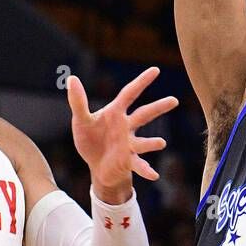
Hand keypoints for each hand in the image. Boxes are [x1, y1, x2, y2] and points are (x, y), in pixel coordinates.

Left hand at [66, 66, 177, 200]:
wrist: (96, 165)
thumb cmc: (91, 139)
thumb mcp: (81, 120)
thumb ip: (78, 102)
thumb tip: (72, 78)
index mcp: (116, 112)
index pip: (130, 94)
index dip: (141, 82)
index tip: (156, 70)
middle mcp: (126, 127)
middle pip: (144, 114)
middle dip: (158, 108)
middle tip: (174, 100)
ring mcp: (129, 144)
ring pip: (143, 142)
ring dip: (151, 143)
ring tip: (161, 143)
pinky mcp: (127, 161)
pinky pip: (138, 165)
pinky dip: (146, 170)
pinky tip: (154, 175)